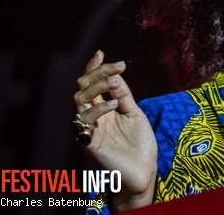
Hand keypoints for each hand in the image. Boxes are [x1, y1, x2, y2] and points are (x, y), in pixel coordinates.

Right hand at [74, 50, 156, 208]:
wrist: (144, 170)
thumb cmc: (139, 143)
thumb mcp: (134, 113)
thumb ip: (124, 95)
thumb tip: (115, 75)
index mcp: (104, 109)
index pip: (92, 84)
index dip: (93, 68)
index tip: (100, 52)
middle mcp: (93, 117)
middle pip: (83, 88)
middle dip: (97, 73)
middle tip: (116, 67)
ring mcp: (90, 129)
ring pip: (79, 100)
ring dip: (98, 87)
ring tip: (116, 83)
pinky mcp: (90, 142)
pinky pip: (84, 122)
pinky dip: (98, 109)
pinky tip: (114, 106)